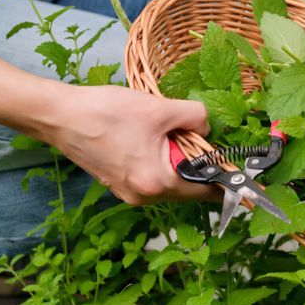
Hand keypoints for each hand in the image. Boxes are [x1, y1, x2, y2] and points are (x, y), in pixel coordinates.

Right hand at [43, 84, 217, 204]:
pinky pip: (153, 176)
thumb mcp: (161, 109)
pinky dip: (163, 160)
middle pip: (189, 186)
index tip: (244, 174)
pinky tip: (157, 138)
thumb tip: (209, 128)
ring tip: (177, 133)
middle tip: (208, 140)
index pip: (205, 190)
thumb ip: (195, 118)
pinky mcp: (119, 182)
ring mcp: (129, 192)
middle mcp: (143, 195)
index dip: (226, 180)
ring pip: (171, 180)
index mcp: (157, 182)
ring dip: (181, 160)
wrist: (59, 115)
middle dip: (202, 165)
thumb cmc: (107, 112)